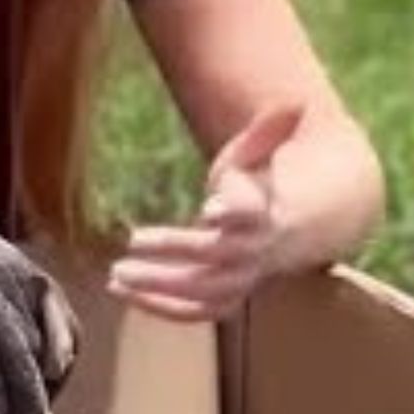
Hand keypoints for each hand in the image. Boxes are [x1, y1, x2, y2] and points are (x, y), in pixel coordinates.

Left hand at [109, 104, 304, 321]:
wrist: (287, 233)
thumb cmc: (258, 188)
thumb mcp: (257, 158)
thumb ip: (264, 134)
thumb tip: (296, 102)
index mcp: (263, 212)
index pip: (251, 213)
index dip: (233, 210)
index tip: (210, 207)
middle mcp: (253, 251)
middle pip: (215, 254)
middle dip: (175, 248)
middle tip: (132, 240)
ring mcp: (240, 280)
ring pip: (203, 290)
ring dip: (160, 285)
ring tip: (117, 274)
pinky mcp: (224, 300)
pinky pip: (195, 312)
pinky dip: (160, 307)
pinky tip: (122, 292)